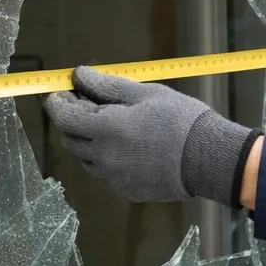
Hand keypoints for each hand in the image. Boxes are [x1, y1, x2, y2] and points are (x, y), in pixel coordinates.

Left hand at [42, 66, 256, 206]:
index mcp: (106, 129)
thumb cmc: (181, 119)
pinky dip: (107, 159)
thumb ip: (108, 85)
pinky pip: (105, 173)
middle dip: (71, 122)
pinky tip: (129, 148)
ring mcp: (113, 177)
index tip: (59, 94)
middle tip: (85, 106)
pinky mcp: (126, 189)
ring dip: (88, 141)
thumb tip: (79, 75)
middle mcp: (103, 157)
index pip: (64, 118)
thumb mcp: (146, 94)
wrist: (209, 158)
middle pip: (70, 139)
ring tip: (111, 128)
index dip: (56, 104)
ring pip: (86, 158)